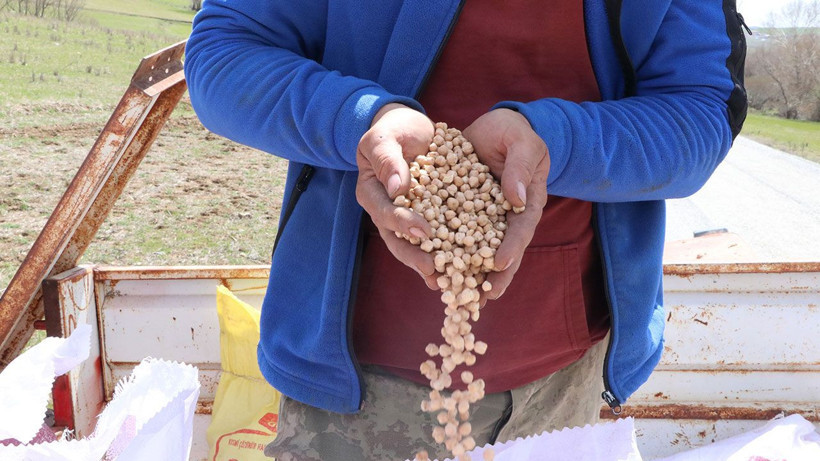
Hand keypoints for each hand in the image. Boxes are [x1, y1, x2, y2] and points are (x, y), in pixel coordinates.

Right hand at [355, 103, 438, 288]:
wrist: (411, 129)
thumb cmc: (393, 130)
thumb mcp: (385, 137)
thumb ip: (388, 159)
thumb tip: (397, 188)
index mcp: (372, 194)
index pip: (385, 213)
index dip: (403, 224)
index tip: (424, 231)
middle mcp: (388, 211)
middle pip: (399, 239)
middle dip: (416, 256)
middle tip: (434, 271)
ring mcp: (409, 216)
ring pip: (417, 244)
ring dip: (432, 262)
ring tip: (448, 280)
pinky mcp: (430, 216)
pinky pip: (439, 235)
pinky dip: (449, 249)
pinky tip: (465, 265)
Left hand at [463, 109, 549, 301]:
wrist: (491, 126)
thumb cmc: (514, 132)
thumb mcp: (522, 142)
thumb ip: (520, 167)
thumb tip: (517, 199)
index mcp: (528, 202)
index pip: (521, 228)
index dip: (512, 247)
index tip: (500, 264)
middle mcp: (506, 216)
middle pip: (502, 249)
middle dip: (494, 275)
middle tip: (483, 298)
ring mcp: (484, 217)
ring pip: (477, 248)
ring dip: (470, 273)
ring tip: (459, 296)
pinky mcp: (462, 212)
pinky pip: (454, 234)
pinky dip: (447, 251)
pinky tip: (435, 269)